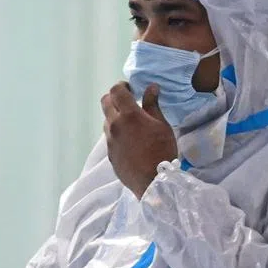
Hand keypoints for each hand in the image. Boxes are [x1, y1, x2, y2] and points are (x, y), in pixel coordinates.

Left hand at [102, 82, 177, 197]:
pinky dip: (116, 131)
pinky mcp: (109, 153)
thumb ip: (152, 105)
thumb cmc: (162, 150)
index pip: (116, 91)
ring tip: (131, 122)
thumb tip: (151, 88)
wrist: (152, 181)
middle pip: (105, 102)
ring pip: (106, 120)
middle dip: (115, 97)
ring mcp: (109, 140)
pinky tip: (130, 139)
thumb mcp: (162, 125)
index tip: (131, 88)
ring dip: (115, 115)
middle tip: (128, 101)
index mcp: (128, 115)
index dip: (122, 86)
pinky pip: (109, 136)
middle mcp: (114, 125)